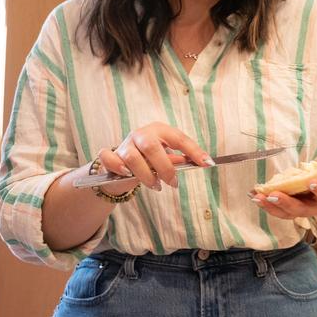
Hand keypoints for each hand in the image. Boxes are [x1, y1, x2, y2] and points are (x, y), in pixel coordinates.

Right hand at [95, 122, 211, 193]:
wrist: (123, 164)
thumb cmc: (151, 159)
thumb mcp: (166, 157)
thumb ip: (178, 159)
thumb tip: (200, 162)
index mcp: (159, 130)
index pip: (178, 138)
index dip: (193, 151)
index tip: (207, 163)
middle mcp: (141, 134)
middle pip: (151, 147)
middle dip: (164, 168)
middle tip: (173, 183)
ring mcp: (125, 144)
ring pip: (132, 157)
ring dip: (146, 175)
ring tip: (155, 185)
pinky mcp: (110, 155)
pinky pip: (108, 158)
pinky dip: (117, 167)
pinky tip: (127, 175)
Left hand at [249, 151, 316, 219]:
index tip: (311, 183)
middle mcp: (315, 206)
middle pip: (301, 209)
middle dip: (286, 203)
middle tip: (274, 195)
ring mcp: (301, 209)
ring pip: (285, 212)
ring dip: (270, 206)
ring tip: (258, 197)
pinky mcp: (288, 208)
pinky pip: (276, 209)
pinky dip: (264, 203)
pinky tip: (253, 195)